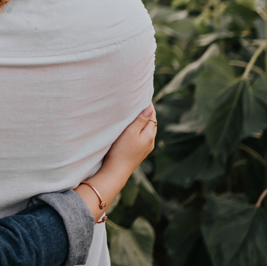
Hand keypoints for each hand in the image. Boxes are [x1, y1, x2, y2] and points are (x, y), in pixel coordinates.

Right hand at [74, 103, 156, 220]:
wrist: (115, 172)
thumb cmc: (121, 151)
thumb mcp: (131, 132)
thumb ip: (141, 120)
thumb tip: (149, 107)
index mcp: (150, 135)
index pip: (152, 114)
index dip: (146, 104)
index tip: (140, 93)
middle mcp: (149, 141)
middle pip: (149, 121)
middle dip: (143, 111)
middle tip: (135, 99)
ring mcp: (143, 148)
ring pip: (143, 129)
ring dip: (139, 120)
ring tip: (130, 111)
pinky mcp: (135, 152)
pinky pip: (138, 135)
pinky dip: (135, 128)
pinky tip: (128, 127)